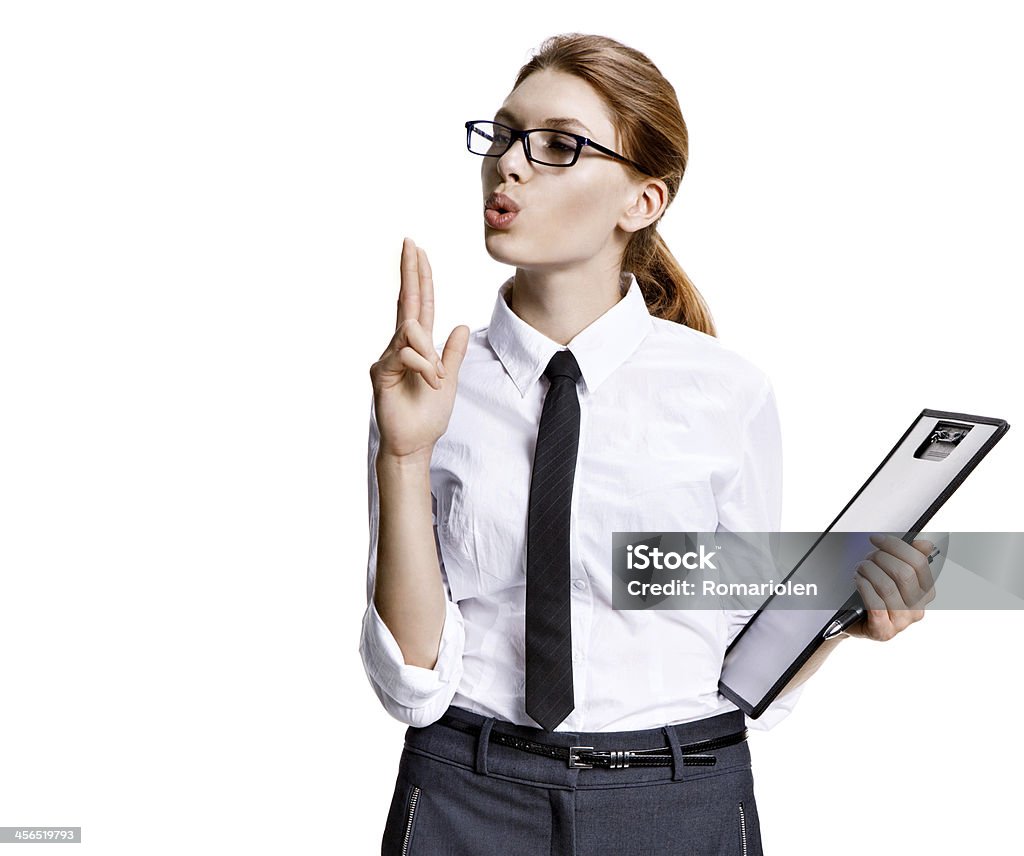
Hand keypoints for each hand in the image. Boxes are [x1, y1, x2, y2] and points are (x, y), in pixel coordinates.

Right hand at [369, 238, 469, 460]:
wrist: (414, 444)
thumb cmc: (428, 416)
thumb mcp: (450, 380)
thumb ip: (453, 354)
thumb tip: (462, 325)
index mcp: (419, 346)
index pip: (420, 304)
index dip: (420, 277)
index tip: (417, 251)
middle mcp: (400, 346)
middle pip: (407, 302)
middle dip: (410, 271)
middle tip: (410, 242)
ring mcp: (388, 358)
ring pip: (412, 332)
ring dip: (430, 355)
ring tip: (437, 379)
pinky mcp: (382, 372)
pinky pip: (407, 355)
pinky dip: (424, 367)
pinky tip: (431, 383)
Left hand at [845, 534, 936, 640]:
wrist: (853, 619)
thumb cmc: (874, 592)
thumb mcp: (891, 573)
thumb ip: (908, 557)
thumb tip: (925, 543)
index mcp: (926, 592)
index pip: (919, 563)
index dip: (896, 546)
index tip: (877, 539)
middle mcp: (918, 609)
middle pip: (904, 574)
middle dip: (881, 558)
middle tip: (867, 557)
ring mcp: (902, 623)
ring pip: (888, 587)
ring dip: (869, 571)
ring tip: (860, 568)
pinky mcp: (884, 631)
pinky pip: (875, 604)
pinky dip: (864, 587)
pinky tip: (858, 580)